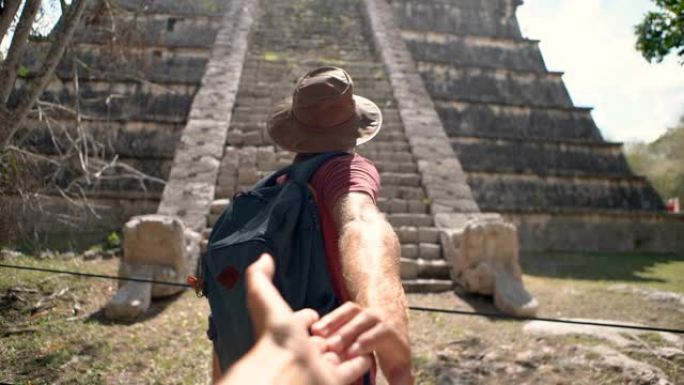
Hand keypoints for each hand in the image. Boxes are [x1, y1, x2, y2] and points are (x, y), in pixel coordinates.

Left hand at [219, 254, 371, 384]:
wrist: (288, 373)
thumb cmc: (276, 338)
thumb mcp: (264, 298)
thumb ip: (259, 277)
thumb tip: (263, 256)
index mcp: (291, 335)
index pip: (303, 324)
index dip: (309, 319)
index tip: (312, 317)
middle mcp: (306, 352)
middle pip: (324, 339)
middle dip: (334, 332)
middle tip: (339, 327)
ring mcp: (323, 367)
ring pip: (342, 352)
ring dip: (350, 343)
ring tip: (356, 338)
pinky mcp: (339, 379)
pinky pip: (356, 367)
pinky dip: (363, 360)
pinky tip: (368, 353)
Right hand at [311, 302, 413, 384]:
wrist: (392, 324)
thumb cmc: (393, 354)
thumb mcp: (400, 369)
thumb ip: (401, 382)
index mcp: (392, 334)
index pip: (380, 334)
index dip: (366, 342)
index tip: (351, 353)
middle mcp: (379, 318)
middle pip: (364, 322)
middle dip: (347, 334)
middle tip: (332, 347)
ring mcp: (365, 311)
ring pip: (351, 312)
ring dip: (334, 322)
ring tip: (318, 334)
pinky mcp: (353, 309)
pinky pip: (342, 310)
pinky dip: (329, 318)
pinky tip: (316, 329)